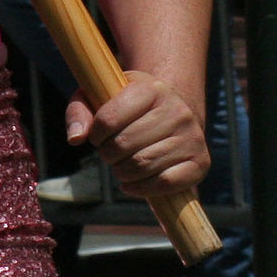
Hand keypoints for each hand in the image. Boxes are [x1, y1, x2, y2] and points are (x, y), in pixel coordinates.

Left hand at [64, 69, 208, 196]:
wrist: (170, 113)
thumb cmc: (127, 106)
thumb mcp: (101, 96)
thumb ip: (80, 111)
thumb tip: (75, 138)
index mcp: (151, 88)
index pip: (109, 118)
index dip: (96, 133)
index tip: (97, 136)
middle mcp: (177, 110)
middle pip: (125, 144)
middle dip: (107, 154)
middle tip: (108, 153)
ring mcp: (192, 137)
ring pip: (143, 165)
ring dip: (121, 172)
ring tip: (120, 166)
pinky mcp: (201, 162)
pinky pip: (166, 183)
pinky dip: (142, 188)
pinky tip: (131, 183)